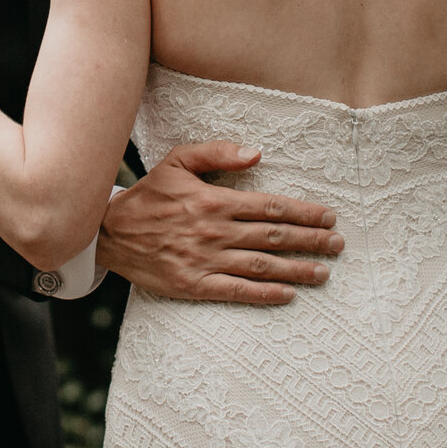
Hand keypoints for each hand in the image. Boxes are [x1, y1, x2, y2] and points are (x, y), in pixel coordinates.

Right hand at [99, 143, 344, 306]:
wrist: (108, 233)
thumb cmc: (148, 196)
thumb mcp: (176, 162)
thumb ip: (216, 153)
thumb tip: (256, 153)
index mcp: (214, 200)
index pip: (270, 207)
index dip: (304, 212)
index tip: (328, 217)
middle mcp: (215, 232)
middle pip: (274, 237)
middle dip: (310, 241)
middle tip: (337, 245)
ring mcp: (205, 261)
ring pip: (261, 266)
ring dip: (297, 269)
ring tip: (323, 273)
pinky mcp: (195, 285)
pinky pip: (237, 291)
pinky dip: (265, 294)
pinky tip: (288, 295)